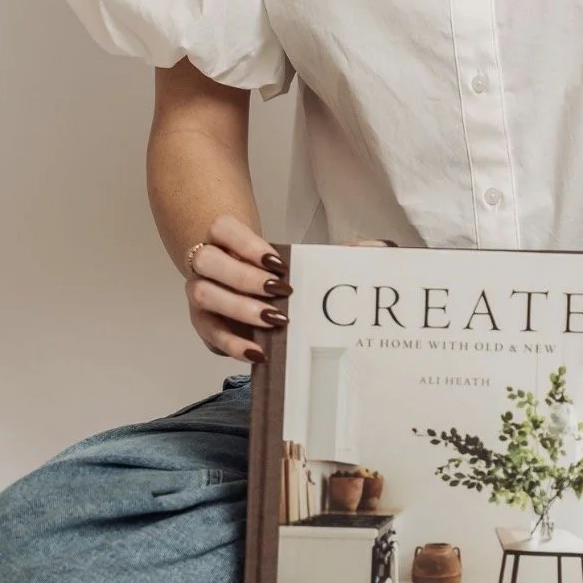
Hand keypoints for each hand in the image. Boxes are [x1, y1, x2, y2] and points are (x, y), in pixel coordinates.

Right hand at [185, 224, 394, 360]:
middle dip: (245, 277)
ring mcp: (201, 291)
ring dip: (240, 308)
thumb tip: (381, 248)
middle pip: (209, 261)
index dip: (247, 244)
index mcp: (225, 237)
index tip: (278, 261)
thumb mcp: (298, 257)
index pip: (223, 229)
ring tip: (275, 320)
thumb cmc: (273, 268)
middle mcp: (206, 262)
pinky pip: (210, 334)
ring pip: (206, 295)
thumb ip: (334, 253)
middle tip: (281, 291)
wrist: (241, 283)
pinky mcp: (204, 323)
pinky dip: (233, 345)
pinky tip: (258, 353)